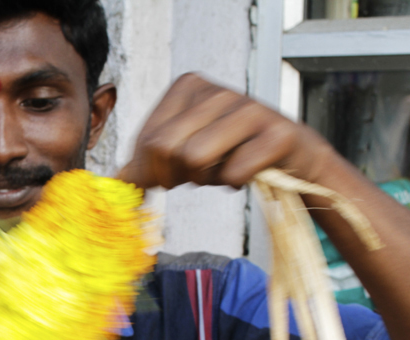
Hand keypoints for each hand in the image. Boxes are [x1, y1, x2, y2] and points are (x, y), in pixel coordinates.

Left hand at [117, 73, 337, 190]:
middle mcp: (216, 91)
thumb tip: (117, 183)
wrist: (292, 156)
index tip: (170, 177)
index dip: (152, 172)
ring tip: (223, 169)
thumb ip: (149, 161)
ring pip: (195, 160)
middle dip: (176, 176)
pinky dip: (235, 183)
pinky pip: (233, 174)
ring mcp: (249, 108)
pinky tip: (249, 171)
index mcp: (188, 87)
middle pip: (165, 149)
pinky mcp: (276, 133)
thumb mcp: (184, 150)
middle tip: (196, 177)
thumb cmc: (232, 151)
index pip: (146, 140)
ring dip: (206, 179)